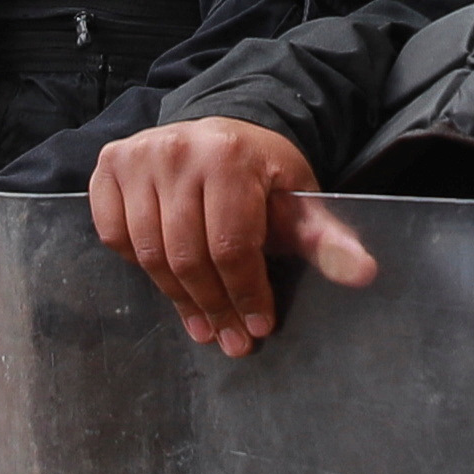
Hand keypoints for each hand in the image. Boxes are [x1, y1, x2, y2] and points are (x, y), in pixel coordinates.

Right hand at [88, 117, 377, 356]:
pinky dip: (138, 263)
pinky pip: (115, 235)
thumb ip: (327, 240)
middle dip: (213, 307)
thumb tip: (365, 274)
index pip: (231, 245)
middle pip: (187, 255)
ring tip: (203, 326)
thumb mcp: (299, 202)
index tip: (258, 328)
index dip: (245, 295)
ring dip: (178, 298)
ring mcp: (137, 156)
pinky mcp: (108, 166)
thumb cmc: (263, 176)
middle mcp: (177, 150)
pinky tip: (166, 278)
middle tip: (230, 341)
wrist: (221, 132)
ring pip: (150, 252)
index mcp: (229, 156)